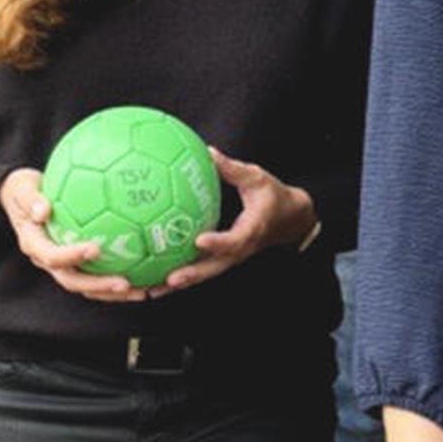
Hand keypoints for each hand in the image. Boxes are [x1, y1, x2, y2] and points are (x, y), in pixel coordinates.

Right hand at [0, 168, 148, 302]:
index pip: (52, 257)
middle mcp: (47, 260)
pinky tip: (141, 276)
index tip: (95, 249)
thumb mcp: (22, 190)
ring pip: (86, 286)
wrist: (19, 200)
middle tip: (124, 283)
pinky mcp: (72, 263)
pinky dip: (115, 279)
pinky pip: (94, 275)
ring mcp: (61, 265)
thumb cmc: (23, 192)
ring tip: (140, 291)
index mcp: (34, 245)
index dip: (72, 256)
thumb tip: (43, 209)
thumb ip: (32, 199)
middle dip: (98, 285)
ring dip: (111, 291)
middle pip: (73, 281)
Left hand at [157, 149, 315, 292]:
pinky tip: (154, 280)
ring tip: (152, 290)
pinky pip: (201, 270)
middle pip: (214, 268)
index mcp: (251, 231)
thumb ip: (233, 169)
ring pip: (204, 274)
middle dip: (192, 275)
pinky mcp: (223, 259)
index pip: (234, 241)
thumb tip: (209, 152)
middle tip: (169, 279)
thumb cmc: (273, 196)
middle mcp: (240, 250)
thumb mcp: (258, 178)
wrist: (290, 219)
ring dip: (180, 283)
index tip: (199, 240)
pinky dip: (180, 277)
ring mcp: (231, 258)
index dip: (218, 242)